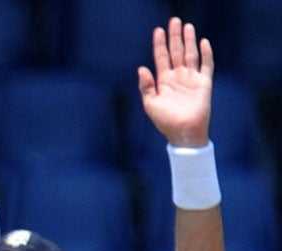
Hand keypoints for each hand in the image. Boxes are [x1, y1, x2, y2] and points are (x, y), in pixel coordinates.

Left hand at [137, 17, 212, 147]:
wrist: (183, 132)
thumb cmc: (165, 121)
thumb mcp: (150, 104)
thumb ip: (145, 86)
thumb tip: (141, 68)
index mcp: (163, 81)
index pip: (161, 57)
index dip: (159, 44)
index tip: (158, 30)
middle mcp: (177, 76)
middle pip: (176, 52)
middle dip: (175, 37)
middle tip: (174, 21)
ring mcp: (191, 78)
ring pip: (190, 54)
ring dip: (189, 40)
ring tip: (187, 26)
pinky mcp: (204, 82)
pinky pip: (206, 65)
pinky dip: (206, 53)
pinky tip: (203, 42)